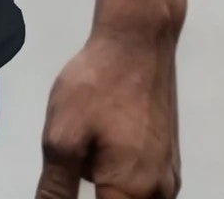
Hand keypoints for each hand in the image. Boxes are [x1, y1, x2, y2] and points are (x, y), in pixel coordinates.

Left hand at [35, 26, 181, 198]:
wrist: (137, 40)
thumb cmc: (100, 81)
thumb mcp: (63, 137)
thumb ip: (56, 189)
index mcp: (132, 192)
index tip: (70, 172)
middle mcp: (159, 193)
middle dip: (93, 187)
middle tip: (79, 152)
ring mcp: (168, 177)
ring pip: (127, 197)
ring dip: (105, 183)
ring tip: (92, 138)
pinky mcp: (168, 161)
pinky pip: (140, 184)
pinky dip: (118, 171)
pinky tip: (105, 136)